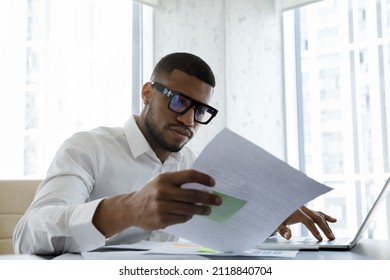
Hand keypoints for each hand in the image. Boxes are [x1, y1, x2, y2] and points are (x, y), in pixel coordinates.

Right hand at [93, 169, 221, 236]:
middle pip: (193, 194)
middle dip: (209, 198)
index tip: (213, 183)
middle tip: (218, 200)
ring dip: (202, 210)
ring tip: (208, 210)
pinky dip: (189, 217)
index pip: (189, 175)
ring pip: (190, 209)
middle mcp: (163, 191)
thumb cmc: (151, 193)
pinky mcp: (162, 219)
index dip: (204, 179)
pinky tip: (190, 215)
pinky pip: (183, 218)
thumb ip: (178, 182)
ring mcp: (162, 206)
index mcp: (165, 178)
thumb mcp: (161, 181)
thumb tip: (203, 185)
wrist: (131, 208)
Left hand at [276, 206, 336, 240]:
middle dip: (324, 228)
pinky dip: (325, 216)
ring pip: (318, 215)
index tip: (320, 238)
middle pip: (316, 217)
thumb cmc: (275, 215)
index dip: (314, 229)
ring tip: (331, 235)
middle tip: (331, 238)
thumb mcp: (276, 223)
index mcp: (295, 210)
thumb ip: (282, 230)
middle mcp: (301, 207)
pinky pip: (317, 212)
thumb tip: (288, 236)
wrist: (274, 205)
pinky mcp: (306, 210)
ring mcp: (305, 208)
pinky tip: (334, 220)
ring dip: (326, 225)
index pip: (307, 220)